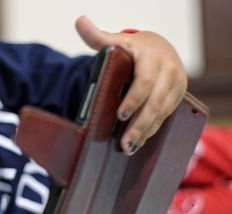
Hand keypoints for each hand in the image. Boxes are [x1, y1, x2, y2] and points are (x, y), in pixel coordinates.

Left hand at [75, 16, 186, 154]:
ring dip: (145, 132)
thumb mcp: (118, 41)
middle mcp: (168, 71)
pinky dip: (151, 130)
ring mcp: (176, 85)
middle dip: (140, 124)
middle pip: (155, 103)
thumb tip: (79, 22)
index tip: (120, 114)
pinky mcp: (177, 97)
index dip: (133, 99)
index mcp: (151, 58)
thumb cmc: (134, 48)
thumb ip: (98, 37)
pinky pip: (165, 117)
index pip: (144, 81)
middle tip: (124, 143)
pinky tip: (139, 142)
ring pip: (161, 113)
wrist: (161, 48)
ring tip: (129, 147)